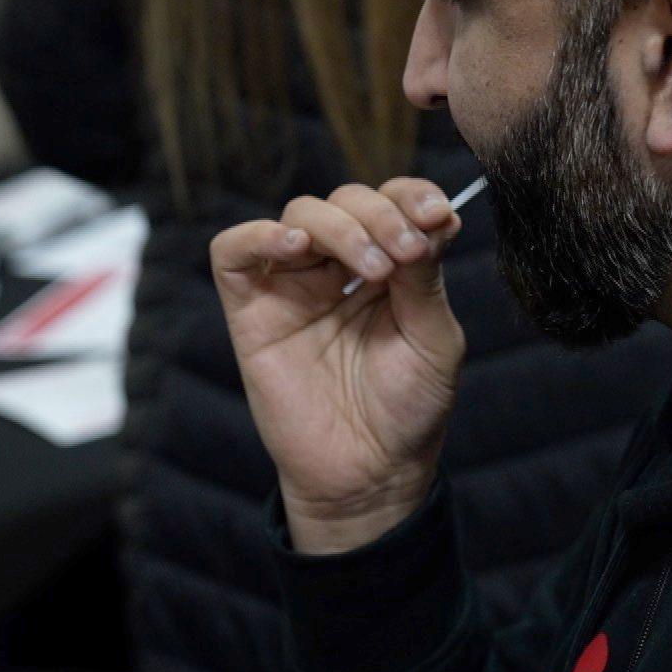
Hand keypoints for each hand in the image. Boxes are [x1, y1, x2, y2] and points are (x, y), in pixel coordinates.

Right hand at [211, 179, 464, 553]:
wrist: (368, 475)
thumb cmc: (408, 409)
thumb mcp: (434, 339)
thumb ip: (426, 277)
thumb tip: (428, 220)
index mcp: (390, 266)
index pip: (394, 201)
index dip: (412, 196)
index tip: (437, 215)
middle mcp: (340, 267)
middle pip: (349, 201)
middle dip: (381, 216)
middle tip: (405, 253)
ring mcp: (293, 285)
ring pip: (301, 215)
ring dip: (340, 227)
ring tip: (371, 268)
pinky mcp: (251, 309)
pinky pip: (234, 251)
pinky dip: (261, 235)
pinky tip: (298, 248)